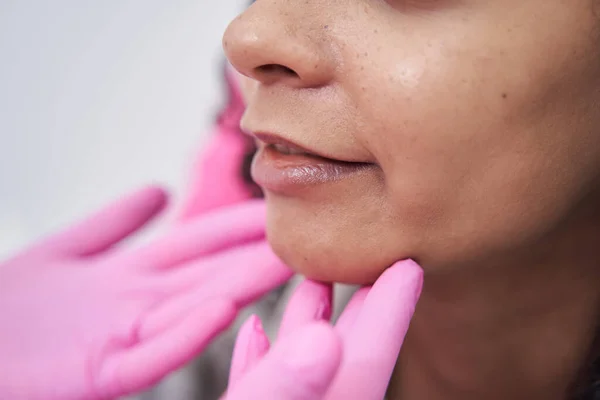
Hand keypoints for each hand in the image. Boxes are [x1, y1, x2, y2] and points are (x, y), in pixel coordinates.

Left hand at [0, 186, 291, 399]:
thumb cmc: (8, 310)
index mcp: (126, 275)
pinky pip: (151, 354)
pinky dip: (187, 334)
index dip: (236, 225)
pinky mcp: (99, 374)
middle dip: (257, 254)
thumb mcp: (63, 251)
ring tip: (286, 265)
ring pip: (193, 306)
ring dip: (240, 286)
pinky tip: (223, 309)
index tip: (279, 208)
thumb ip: (112, 223)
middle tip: (309, 237)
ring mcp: (121, 336)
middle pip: (208, 272)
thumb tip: (159, 192)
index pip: (196, 242)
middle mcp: (135, 302)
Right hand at [225, 259, 422, 398]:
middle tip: (381, 263)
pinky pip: (258, 387)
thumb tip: (326, 336)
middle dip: (360, 310)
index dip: (391, 313)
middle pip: (343, 358)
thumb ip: (288, 388)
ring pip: (300, 369)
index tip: (410, 267)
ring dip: (305, 324)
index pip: (367, 363)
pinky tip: (253, 330)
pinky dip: (259, 359)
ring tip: (314, 282)